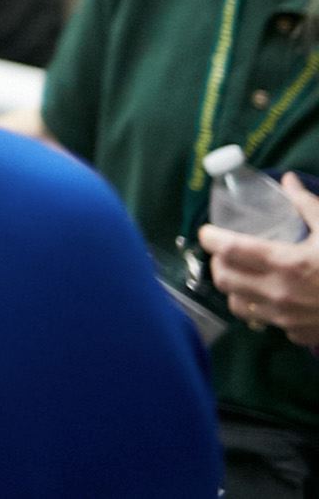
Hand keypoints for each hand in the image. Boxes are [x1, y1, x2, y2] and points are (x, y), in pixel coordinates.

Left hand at [200, 173, 318, 344]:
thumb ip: (307, 205)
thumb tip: (288, 180)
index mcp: (286, 263)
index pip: (230, 250)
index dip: (210, 238)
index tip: (207, 231)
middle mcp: (278, 293)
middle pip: (224, 278)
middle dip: (217, 263)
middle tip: (224, 251)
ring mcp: (286, 318)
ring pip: (236, 304)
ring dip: (233, 288)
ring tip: (241, 275)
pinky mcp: (296, 334)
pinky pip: (263, 321)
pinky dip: (259, 308)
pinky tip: (270, 297)